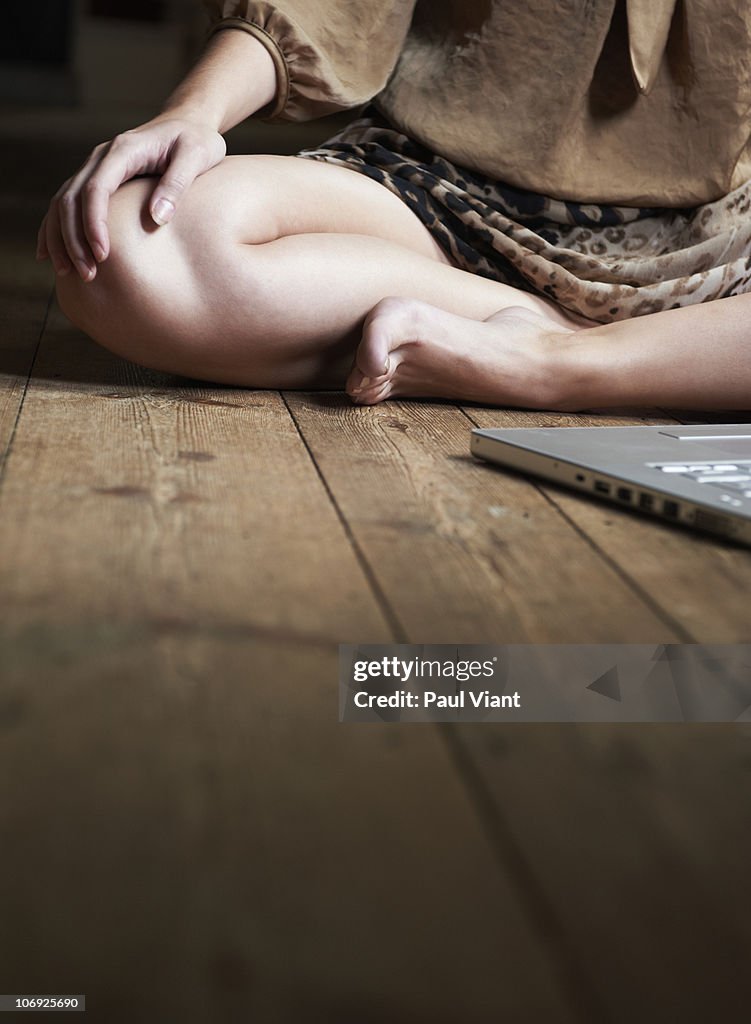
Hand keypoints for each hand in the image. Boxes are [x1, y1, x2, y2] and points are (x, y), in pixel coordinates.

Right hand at [37, 117, 226, 281]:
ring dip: (61, 238)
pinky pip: (67, 203)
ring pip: (63, 202)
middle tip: (88, 275)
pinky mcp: (97, 178)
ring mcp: (96, 167)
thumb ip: (177, 184)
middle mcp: (101, 157)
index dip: (94, 224)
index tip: (103, 256)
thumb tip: (156, 218)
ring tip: (67, 273)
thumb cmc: (197, 140)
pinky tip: (49, 254)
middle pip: (72, 198)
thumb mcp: (197, 156)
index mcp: (123, 150)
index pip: (96, 189)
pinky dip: (55, 228)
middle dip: (74, 239)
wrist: (187, 122)